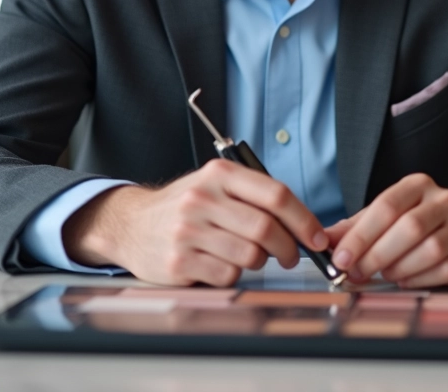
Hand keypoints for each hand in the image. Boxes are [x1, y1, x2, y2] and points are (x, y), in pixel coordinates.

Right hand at [61, 159, 328, 285]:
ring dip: (258, 262)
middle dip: (289, 248)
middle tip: (289, 256)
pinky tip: (219, 264)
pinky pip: (228, 274)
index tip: (317, 237)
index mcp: (219, 174)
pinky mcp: (179, 261)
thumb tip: (304, 224)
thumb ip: (253, 196)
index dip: (304, 220)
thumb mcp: (214, 185)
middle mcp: (202, 198)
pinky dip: (233, 274)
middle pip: (267, 228)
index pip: (276, 195)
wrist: (130, 225)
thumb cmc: (184, 207)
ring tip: (246, 256)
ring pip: (251, 255)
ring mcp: (189, 230)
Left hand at [325, 173, 447, 287]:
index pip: (386, 206)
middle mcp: (443, 200)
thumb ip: (355, 227)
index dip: (361, 235)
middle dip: (377, 255)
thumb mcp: (385, 216)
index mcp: (417, 185)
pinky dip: (418, 279)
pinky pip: (444, 270)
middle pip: (409, 228)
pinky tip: (405, 279)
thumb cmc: (415, 222)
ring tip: (383, 273)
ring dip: (398, 268)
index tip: (341, 258)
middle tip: (356, 272)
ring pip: (429, 250)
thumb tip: (323, 240)